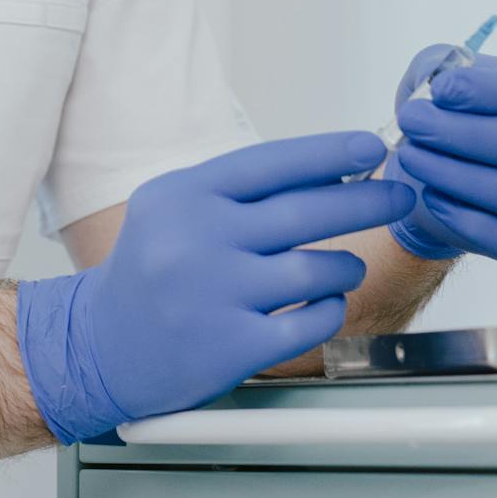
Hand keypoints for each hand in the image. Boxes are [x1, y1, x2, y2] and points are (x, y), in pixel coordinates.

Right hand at [18, 133, 414, 443]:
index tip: (374, 149)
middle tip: (400, 196)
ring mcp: (213, 296)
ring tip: (343, 267)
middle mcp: (198, 241)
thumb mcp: (178, 209)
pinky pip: (310, 322)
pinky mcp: (230, 348)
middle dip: (368, 199)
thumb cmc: (149, 272)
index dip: (333, 152)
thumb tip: (333, 169)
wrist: (96, 347)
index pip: (274, 162)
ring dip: (345, 266)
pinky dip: (329, 310)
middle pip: (307, 210)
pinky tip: (321, 305)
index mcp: (185, 196)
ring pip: (317, 270)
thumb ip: (244, 192)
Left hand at [385, 48, 496, 261]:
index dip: (487, 90)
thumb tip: (433, 90)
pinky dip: (463, 219)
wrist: (448, 164)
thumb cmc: (459, 110)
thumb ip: (438, 68)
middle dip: (461, 134)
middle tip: (411, 121)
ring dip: (456, 176)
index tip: (440, 89)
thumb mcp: (446, 74)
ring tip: (410, 155)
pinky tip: (430, 195)